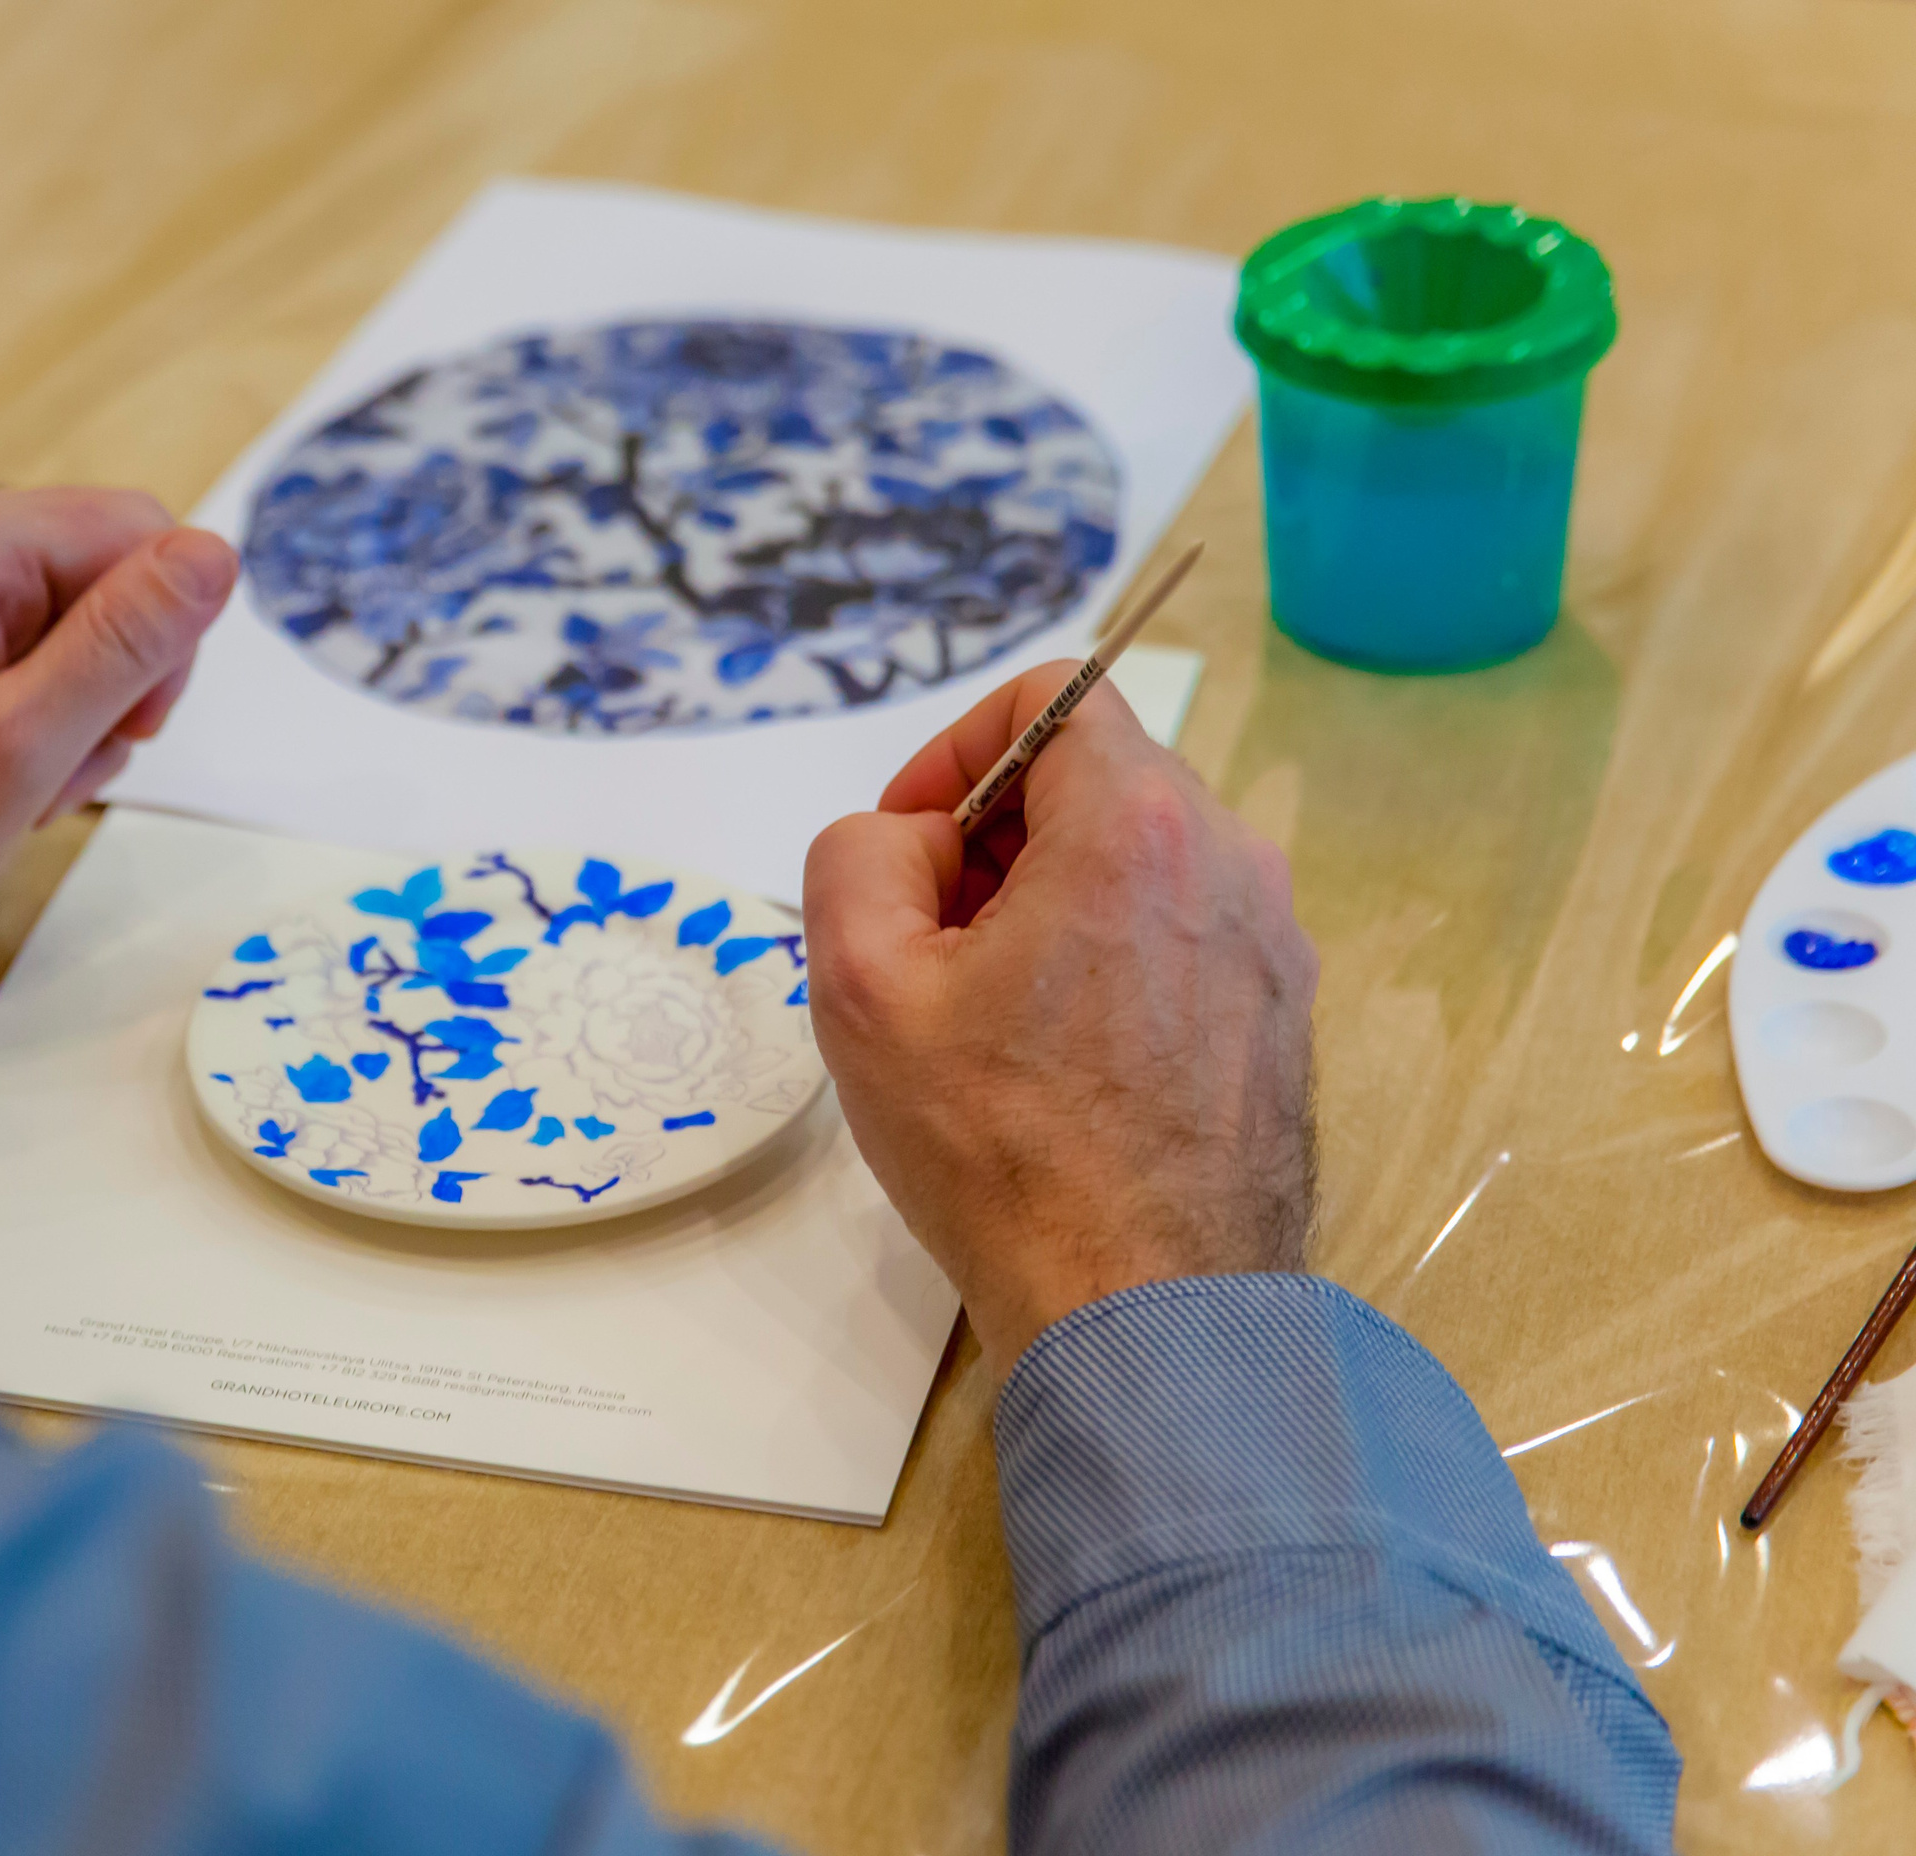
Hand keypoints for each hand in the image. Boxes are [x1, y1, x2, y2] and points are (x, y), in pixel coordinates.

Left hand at [0, 487, 234, 1045]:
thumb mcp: (18, 753)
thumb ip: (125, 644)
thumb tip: (211, 558)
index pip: (132, 531)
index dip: (158, 636)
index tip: (123, 727)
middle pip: (83, 570)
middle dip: (96, 679)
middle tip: (48, 775)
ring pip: (33, 612)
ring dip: (45, 704)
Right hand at [802, 662, 1318, 1375]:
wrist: (1145, 1305)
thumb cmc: (1003, 1151)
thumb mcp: (859, 983)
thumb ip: (859, 852)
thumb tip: (913, 839)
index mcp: (1137, 825)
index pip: (1049, 697)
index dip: (955, 752)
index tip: (911, 843)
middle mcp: (1229, 861)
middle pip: (1095, 780)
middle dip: (996, 836)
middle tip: (933, 938)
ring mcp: (1270, 941)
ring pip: (1138, 861)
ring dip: (1051, 901)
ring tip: (992, 1011)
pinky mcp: (1279, 1013)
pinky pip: (1181, 935)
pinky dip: (1111, 959)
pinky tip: (1060, 1059)